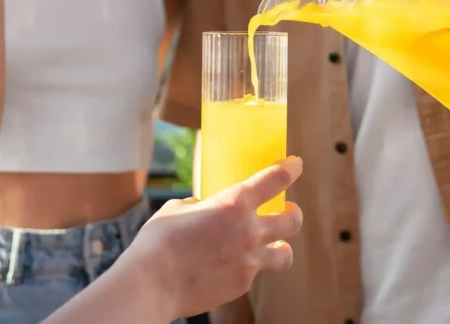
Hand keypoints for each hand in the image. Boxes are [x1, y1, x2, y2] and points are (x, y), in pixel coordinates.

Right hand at [121, 157, 303, 319]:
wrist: (153, 283)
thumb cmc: (159, 241)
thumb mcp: (177, 209)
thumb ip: (198, 206)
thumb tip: (202, 210)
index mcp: (234, 203)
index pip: (275, 179)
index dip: (290, 169)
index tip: (295, 165)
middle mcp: (250, 231)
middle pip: (292, 220)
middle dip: (294, 213)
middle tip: (289, 210)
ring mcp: (249, 261)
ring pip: (284, 254)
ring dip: (282, 246)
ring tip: (277, 245)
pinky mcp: (241, 285)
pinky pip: (254, 273)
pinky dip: (248, 267)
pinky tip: (232, 266)